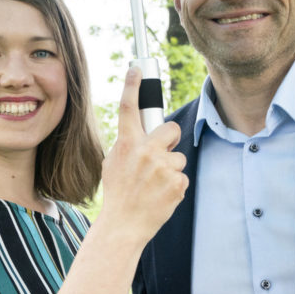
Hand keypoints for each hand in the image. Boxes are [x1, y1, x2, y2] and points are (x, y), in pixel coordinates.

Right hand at [100, 66, 187, 244]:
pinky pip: (182, 176)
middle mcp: (145, 151)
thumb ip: (127, 145)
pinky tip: (161, 195)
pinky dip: (175, 186)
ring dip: (171, 169)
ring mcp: (163, 167)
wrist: (123, 225)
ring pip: (178, 157)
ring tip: (155, 185)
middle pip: (171, 128)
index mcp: (126, 144)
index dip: (133, 85)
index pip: (129, 108)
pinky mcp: (177, 182)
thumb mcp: (113, 164)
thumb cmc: (118, 194)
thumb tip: (139, 133)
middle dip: (170, 139)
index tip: (137, 68)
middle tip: (160, 155)